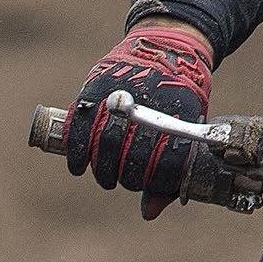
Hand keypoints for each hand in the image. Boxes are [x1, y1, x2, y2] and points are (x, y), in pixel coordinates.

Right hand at [65, 22, 213, 217]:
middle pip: (132, 158)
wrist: (167, 47)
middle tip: (117, 181)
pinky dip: (76, 150)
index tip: (142, 184)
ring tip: (101, 175)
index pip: (165, 166)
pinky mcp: (98, 86)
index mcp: (182, 120)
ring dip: (100, 168)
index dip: (152, 182)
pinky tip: (77, 165)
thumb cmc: (180, 100)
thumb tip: (147, 214)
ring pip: (105, 144)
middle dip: (124, 177)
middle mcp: (151, 108)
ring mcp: (123, 96)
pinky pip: (80, 125)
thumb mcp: (187, 132)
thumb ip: (168, 176)